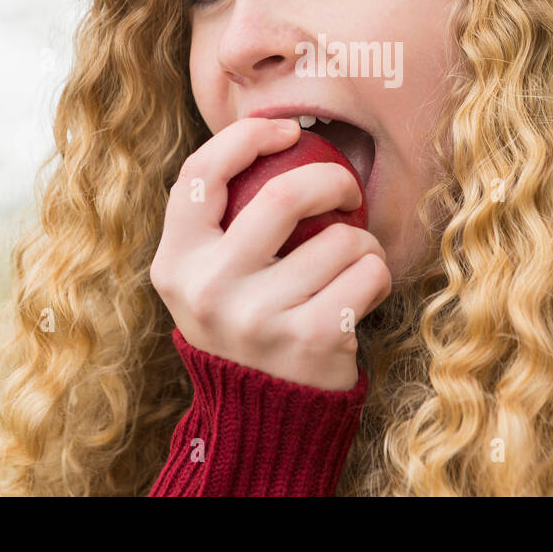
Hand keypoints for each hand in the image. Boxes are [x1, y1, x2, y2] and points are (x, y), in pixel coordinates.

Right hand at [150, 117, 391, 390]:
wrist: (263, 420)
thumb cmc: (245, 324)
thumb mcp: (206, 279)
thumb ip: (218, 222)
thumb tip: (265, 132)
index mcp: (175, 265)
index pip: (201, 175)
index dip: (248, 137)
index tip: (287, 131)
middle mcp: (209, 289)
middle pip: (285, 195)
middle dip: (333, 181)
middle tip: (346, 192)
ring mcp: (259, 317)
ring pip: (342, 238)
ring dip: (363, 243)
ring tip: (352, 262)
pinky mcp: (311, 339)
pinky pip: (369, 275)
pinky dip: (377, 276)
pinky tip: (362, 293)